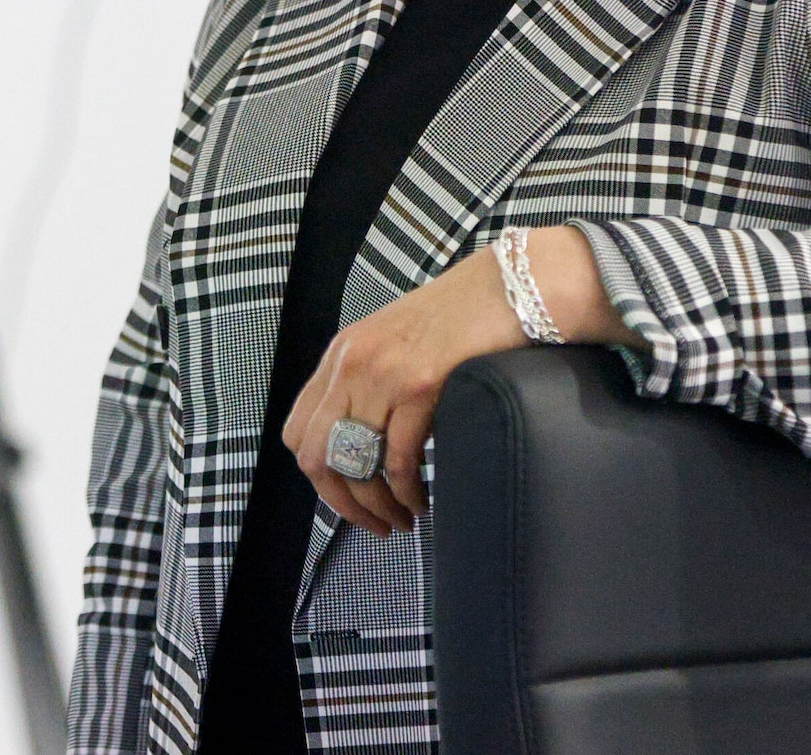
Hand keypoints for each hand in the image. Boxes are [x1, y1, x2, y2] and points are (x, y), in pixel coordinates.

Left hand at [282, 226, 635, 534]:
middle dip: (341, 503)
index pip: (299, 430)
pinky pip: (397, 460)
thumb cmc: (462, 320)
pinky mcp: (419, 386)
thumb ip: (370, 384)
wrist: (512, 286)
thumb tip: (364, 445)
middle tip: (372, 524)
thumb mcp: (396, 343)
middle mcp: (351, 363)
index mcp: (341, 354)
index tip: (346, 499)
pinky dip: (407, 493)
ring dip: (375, 507)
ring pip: (354, 464)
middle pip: (315, 454)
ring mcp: (382, 374)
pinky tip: (423, 502)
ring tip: (401, 521)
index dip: (319, 478)